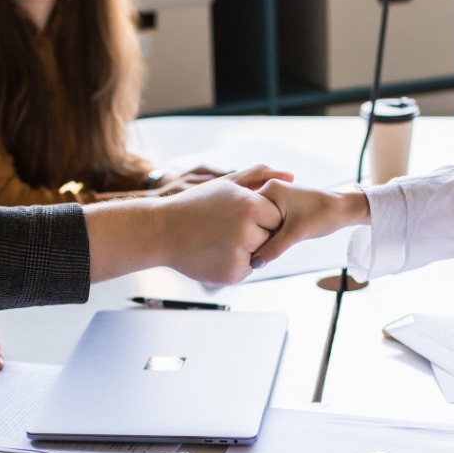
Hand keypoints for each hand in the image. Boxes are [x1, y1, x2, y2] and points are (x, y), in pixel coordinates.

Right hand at [84, 169, 286, 283]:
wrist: (161, 232)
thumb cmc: (195, 204)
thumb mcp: (226, 184)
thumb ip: (260, 177)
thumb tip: (292, 177)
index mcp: (251, 207)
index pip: (276, 215)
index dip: (259, 215)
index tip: (237, 214)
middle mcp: (248, 233)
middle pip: (270, 236)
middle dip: (254, 233)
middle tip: (225, 228)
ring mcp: (240, 257)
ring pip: (259, 254)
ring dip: (246, 248)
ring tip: (219, 239)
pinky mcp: (232, 275)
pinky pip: (247, 269)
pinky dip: (235, 262)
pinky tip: (215, 252)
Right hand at [249, 180, 369, 266]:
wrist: (345, 209)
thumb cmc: (322, 216)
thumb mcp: (295, 234)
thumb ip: (273, 248)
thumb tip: (254, 264)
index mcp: (269, 188)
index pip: (247, 212)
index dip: (248, 232)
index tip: (250, 248)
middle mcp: (271, 188)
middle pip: (253, 216)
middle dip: (256, 233)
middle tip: (257, 250)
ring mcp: (277, 195)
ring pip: (262, 220)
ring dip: (264, 233)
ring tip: (266, 247)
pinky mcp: (284, 202)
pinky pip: (270, 218)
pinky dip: (271, 230)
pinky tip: (274, 241)